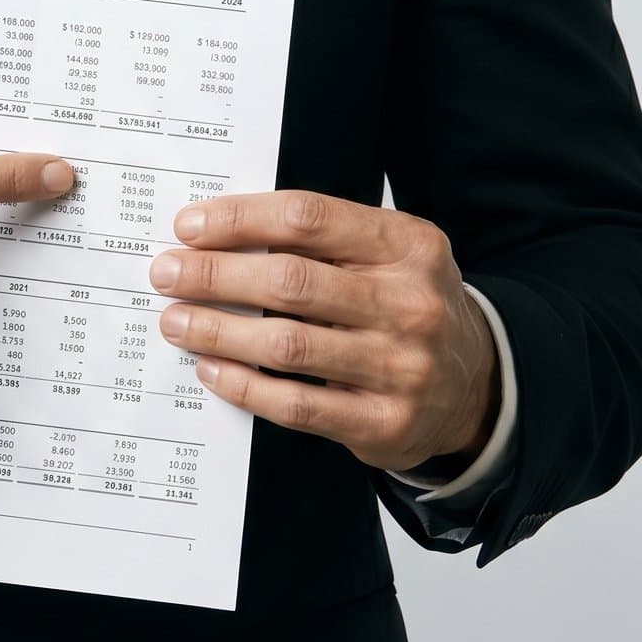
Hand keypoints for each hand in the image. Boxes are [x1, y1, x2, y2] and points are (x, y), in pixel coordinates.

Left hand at [150, 189, 499, 474]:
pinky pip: (298, 405)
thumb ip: (323, 240)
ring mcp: (403, 367)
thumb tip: (219, 232)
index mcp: (408, 245)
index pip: (309, 219)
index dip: (241, 219)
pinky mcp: (385, 423)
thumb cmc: (407, 305)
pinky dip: (245, 386)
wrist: (475, 387)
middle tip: (166, 273)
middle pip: (291, 281)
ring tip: (176, 320)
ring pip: (288, 345)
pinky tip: (211, 368)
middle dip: (215, 274)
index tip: (189, 226)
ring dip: (219, 330)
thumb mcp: (388, 255)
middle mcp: (411, 303)